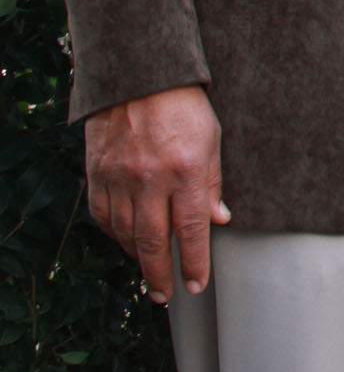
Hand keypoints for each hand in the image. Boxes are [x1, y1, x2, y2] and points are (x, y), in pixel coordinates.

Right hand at [83, 84, 228, 303]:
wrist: (139, 77)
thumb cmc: (184, 107)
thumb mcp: (212, 140)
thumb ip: (213, 184)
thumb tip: (219, 221)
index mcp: (185, 170)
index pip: (191, 229)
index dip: (194, 262)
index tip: (196, 285)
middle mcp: (150, 179)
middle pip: (153, 241)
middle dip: (160, 274)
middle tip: (166, 294)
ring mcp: (119, 177)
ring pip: (126, 233)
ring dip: (138, 257)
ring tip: (150, 270)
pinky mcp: (97, 173)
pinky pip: (104, 216)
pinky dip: (116, 234)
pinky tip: (126, 240)